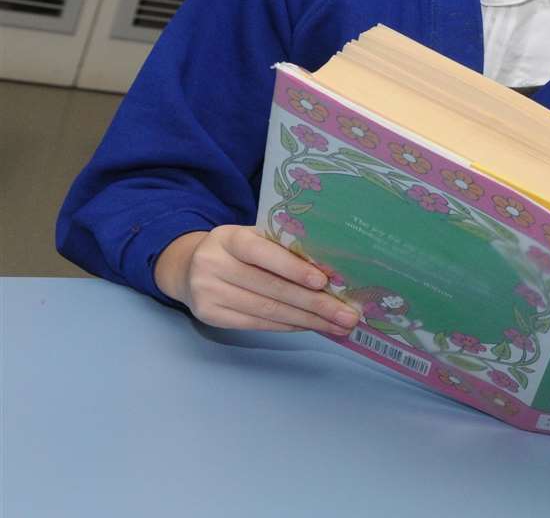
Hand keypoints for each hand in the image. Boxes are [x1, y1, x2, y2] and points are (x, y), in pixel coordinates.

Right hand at [154, 226, 359, 334]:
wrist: (187, 266)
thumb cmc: (236, 250)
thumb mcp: (253, 237)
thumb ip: (283, 248)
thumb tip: (330, 273)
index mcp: (230, 238)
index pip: (263, 253)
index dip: (293, 268)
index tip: (323, 282)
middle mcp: (214, 265)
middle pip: (271, 289)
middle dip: (315, 304)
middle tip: (347, 315)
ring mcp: (208, 292)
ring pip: (267, 311)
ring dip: (307, 320)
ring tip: (337, 325)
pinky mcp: (209, 315)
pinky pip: (256, 323)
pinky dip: (288, 326)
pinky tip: (310, 326)